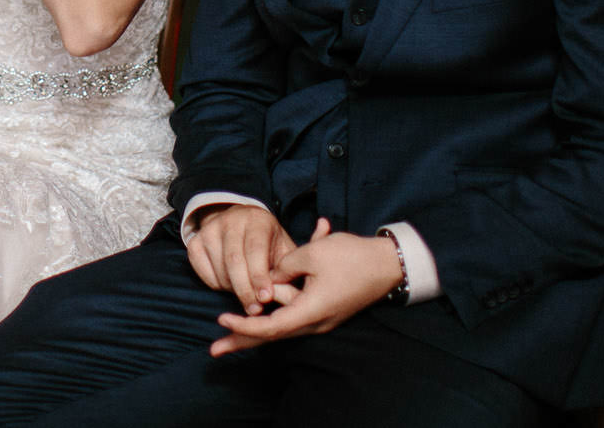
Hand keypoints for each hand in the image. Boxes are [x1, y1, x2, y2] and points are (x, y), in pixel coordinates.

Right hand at [184, 203, 295, 315]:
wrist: (241, 223)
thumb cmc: (268, 244)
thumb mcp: (284, 249)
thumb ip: (291, 268)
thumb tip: (297, 291)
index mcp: (258, 219)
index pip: (255, 249)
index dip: (259, 276)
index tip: (265, 298)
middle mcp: (231, 220)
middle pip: (234, 260)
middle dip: (245, 290)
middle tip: (254, 310)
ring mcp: (210, 229)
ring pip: (219, 268)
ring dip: (232, 289)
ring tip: (246, 295)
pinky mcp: (195, 241)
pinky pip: (203, 272)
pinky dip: (216, 284)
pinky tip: (230, 284)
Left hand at [209, 219, 403, 355]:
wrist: (388, 263)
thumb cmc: (351, 257)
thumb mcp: (311, 254)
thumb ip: (282, 268)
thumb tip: (266, 281)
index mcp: (311, 312)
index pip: (270, 326)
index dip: (244, 326)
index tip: (221, 320)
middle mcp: (315, 322)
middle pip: (272, 335)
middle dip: (242, 341)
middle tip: (215, 350)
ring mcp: (320, 318)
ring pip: (281, 323)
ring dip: (256, 323)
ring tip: (230, 330)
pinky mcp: (324, 309)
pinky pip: (294, 309)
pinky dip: (277, 304)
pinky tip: (261, 305)